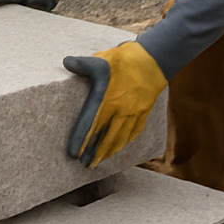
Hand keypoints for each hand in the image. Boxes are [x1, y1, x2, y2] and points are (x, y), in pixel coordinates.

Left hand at [63, 41, 166, 167]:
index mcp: (107, 99)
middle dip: (95, 153)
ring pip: (120, 137)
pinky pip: (134, 131)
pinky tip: (120, 146)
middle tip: (85, 164)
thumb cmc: (127, 59)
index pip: (90, 125)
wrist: (157, 59)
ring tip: (101, 161)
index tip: (74, 153)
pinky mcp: (144, 111)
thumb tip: (66, 62)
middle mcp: (120, 110)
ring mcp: (134, 112)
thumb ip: (83, 64)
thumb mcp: (102, 59)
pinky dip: (125, 141)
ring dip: (110, 151)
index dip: (82, 140)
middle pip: (105, 137)